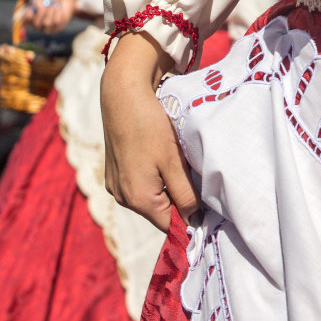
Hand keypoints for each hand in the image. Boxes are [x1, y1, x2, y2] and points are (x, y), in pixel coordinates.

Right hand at [23, 0, 79, 31]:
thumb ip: (35, 1)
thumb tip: (31, 9)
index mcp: (31, 17)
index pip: (25, 21)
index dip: (27, 17)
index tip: (30, 12)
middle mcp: (38, 25)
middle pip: (36, 24)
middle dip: (40, 12)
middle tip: (44, 5)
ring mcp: (47, 28)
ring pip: (46, 23)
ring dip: (50, 11)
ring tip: (53, 4)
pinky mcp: (57, 27)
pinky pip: (56, 21)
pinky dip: (57, 12)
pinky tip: (59, 8)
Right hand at [100, 32, 200, 231]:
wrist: (122, 95)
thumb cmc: (150, 126)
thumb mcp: (174, 161)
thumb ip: (185, 194)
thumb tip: (195, 219)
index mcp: (138, 200)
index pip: (170, 225)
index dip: (190, 217)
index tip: (207, 204)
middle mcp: (123, 198)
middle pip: (159, 212)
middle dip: (178, 200)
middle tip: (193, 176)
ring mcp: (115, 186)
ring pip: (149, 198)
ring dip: (165, 187)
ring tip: (175, 163)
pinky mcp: (113, 173)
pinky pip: (137, 185)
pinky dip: (151, 178)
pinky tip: (158, 157)